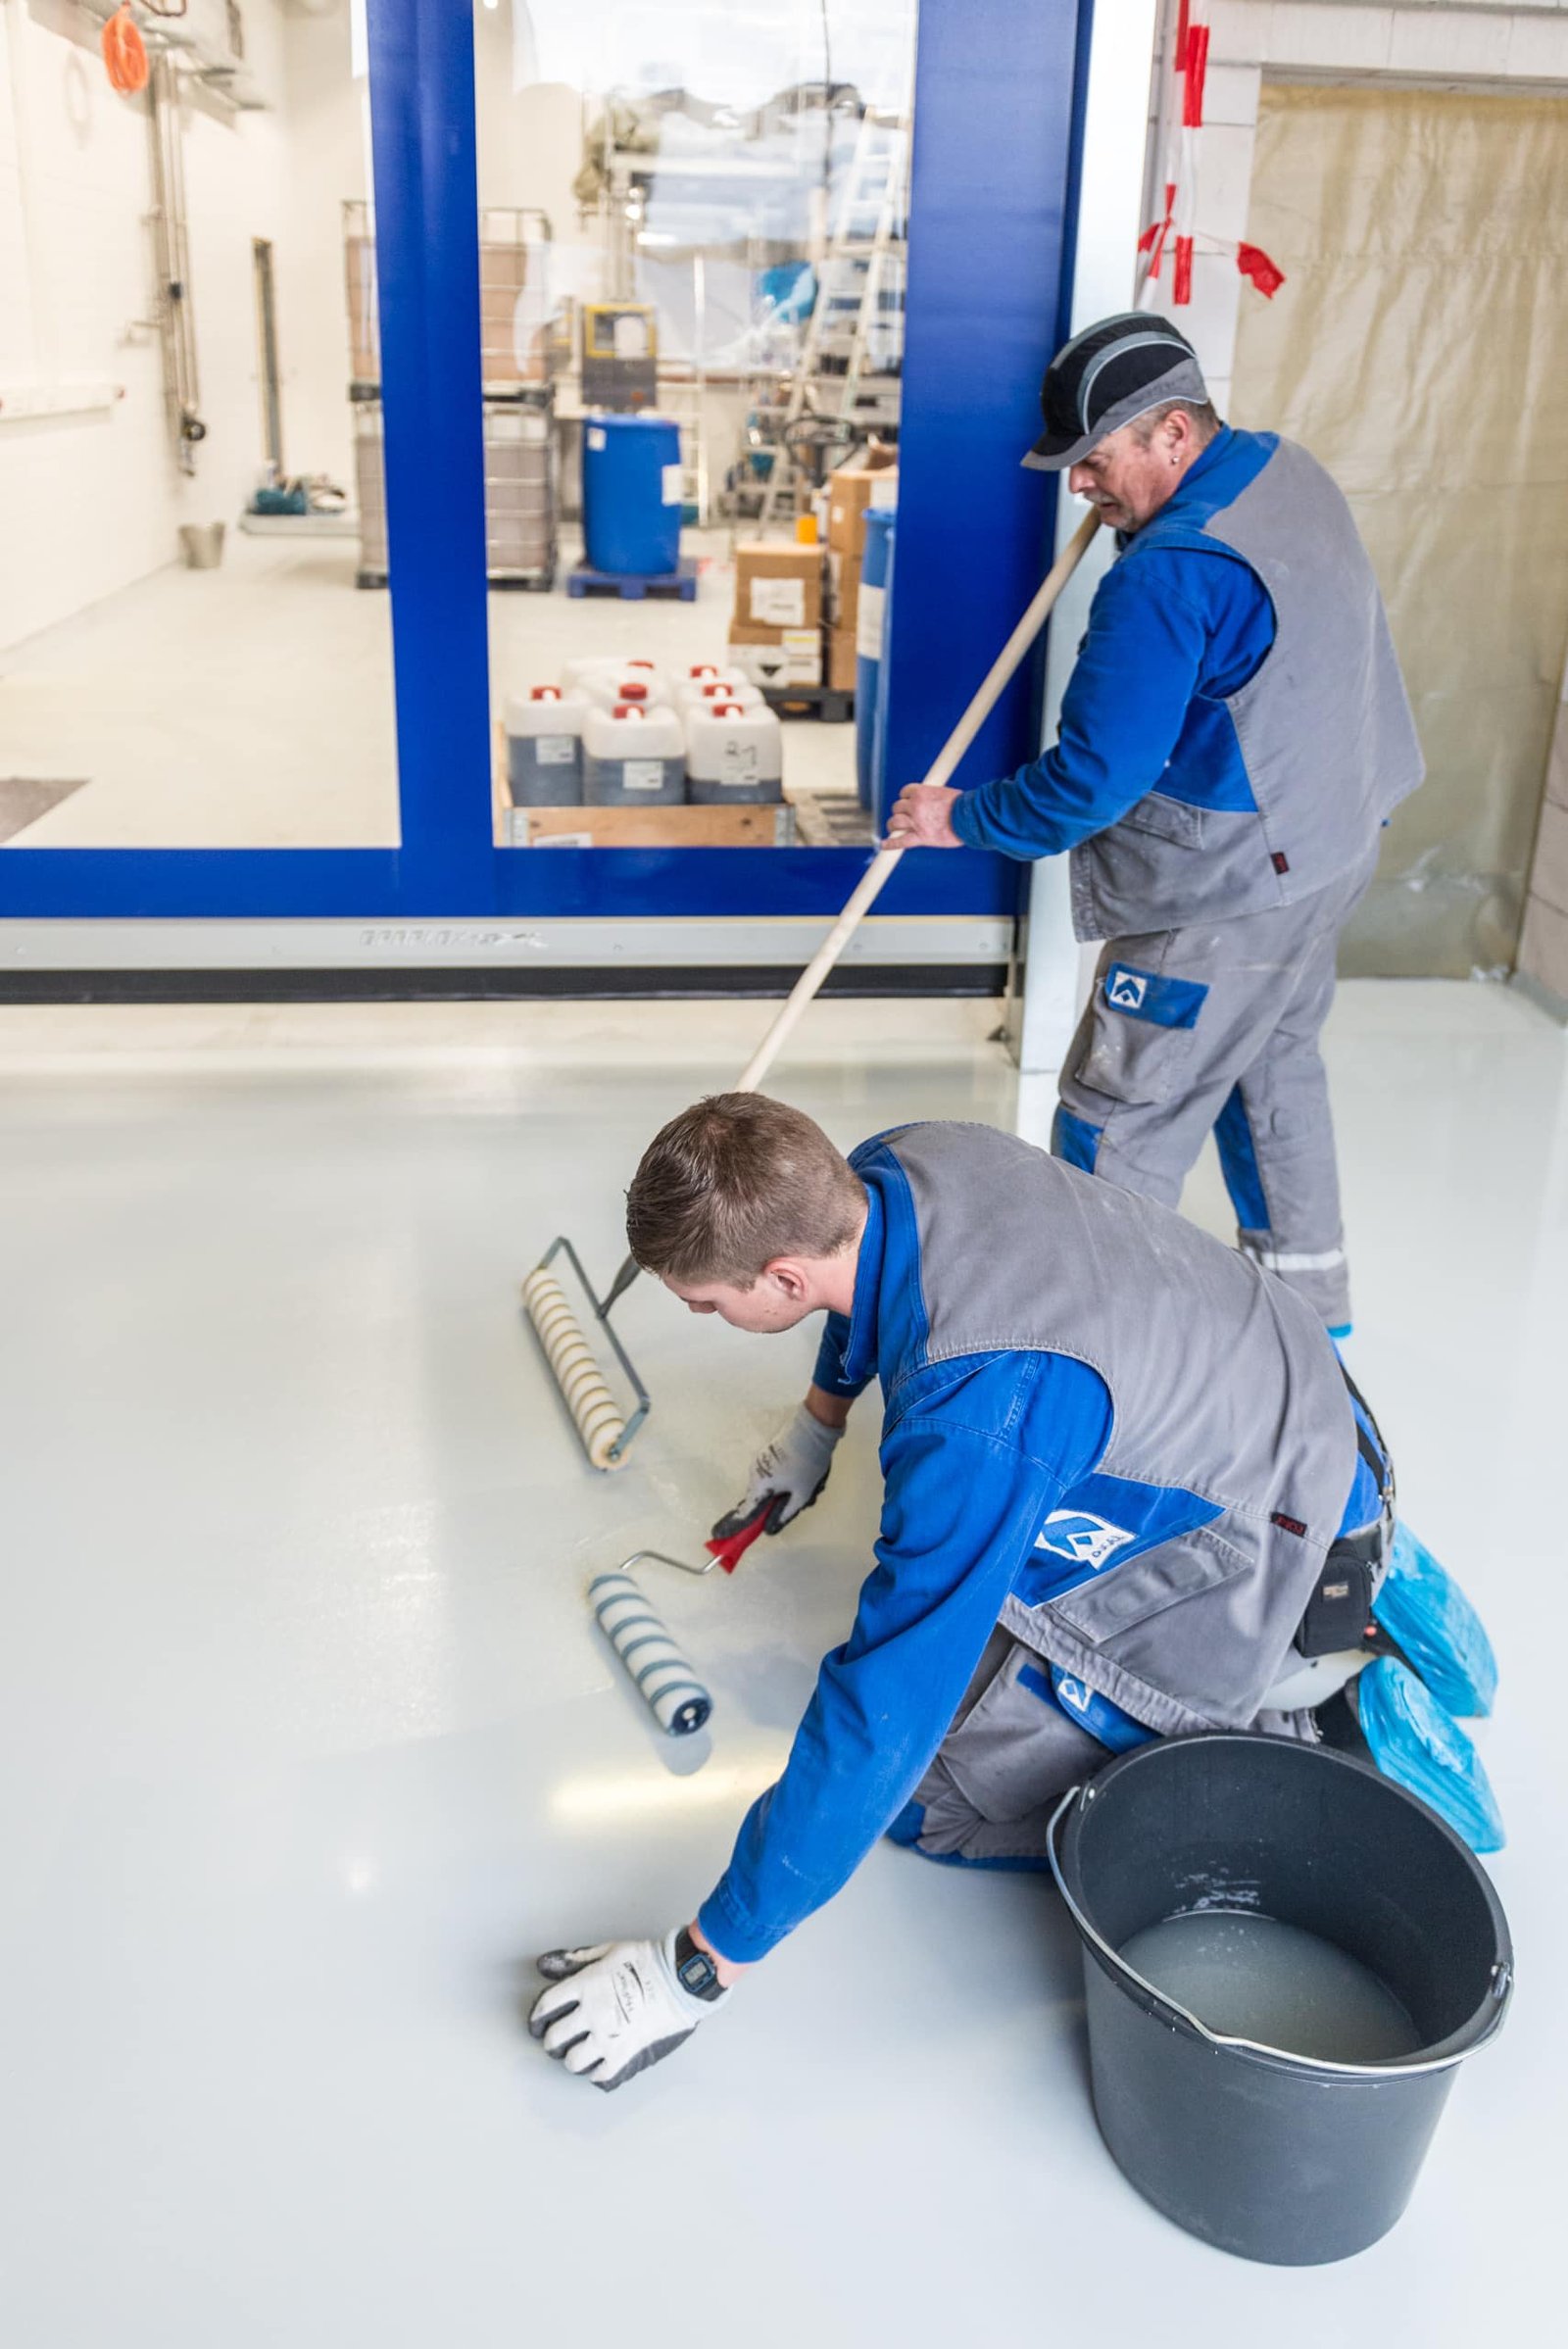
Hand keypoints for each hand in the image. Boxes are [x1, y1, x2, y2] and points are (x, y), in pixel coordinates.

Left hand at [529, 1931, 726, 2090]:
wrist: (679, 1979)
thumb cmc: (646, 1960)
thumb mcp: (609, 1950)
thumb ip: (576, 1959)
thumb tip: (546, 1966)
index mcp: (585, 1986)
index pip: (547, 2006)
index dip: (537, 2017)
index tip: (536, 2023)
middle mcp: (591, 2014)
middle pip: (555, 2037)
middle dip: (551, 2040)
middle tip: (556, 2040)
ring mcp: (608, 2036)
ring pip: (574, 2061)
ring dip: (572, 2059)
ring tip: (577, 2054)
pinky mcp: (624, 2053)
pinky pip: (601, 2074)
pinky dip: (596, 2073)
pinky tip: (598, 2065)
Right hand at [709, 1401, 843, 1563]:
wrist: (813, 1428)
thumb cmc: (807, 1464)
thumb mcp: (801, 1494)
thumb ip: (785, 1514)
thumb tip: (769, 1529)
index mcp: (760, 1486)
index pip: (744, 1512)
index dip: (733, 1527)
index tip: (718, 1536)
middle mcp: (756, 1474)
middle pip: (761, 1498)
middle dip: (778, 1503)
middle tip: (802, 1496)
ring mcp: (762, 1461)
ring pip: (771, 1485)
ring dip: (788, 1489)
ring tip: (813, 1480)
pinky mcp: (770, 1453)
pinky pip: (775, 1473)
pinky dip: (789, 1477)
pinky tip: (809, 1470)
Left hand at [885, 782, 962, 848]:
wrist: (969, 819)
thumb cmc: (963, 806)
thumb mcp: (946, 793)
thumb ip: (934, 797)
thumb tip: (933, 801)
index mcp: (921, 792)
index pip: (904, 792)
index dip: (905, 797)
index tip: (907, 801)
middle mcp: (915, 806)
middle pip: (897, 807)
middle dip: (899, 812)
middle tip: (904, 816)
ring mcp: (916, 822)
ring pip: (895, 822)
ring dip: (893, 825)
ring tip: (895, 828)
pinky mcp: (920, 837)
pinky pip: (901, 841)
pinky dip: (891, 843)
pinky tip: (884, 845)